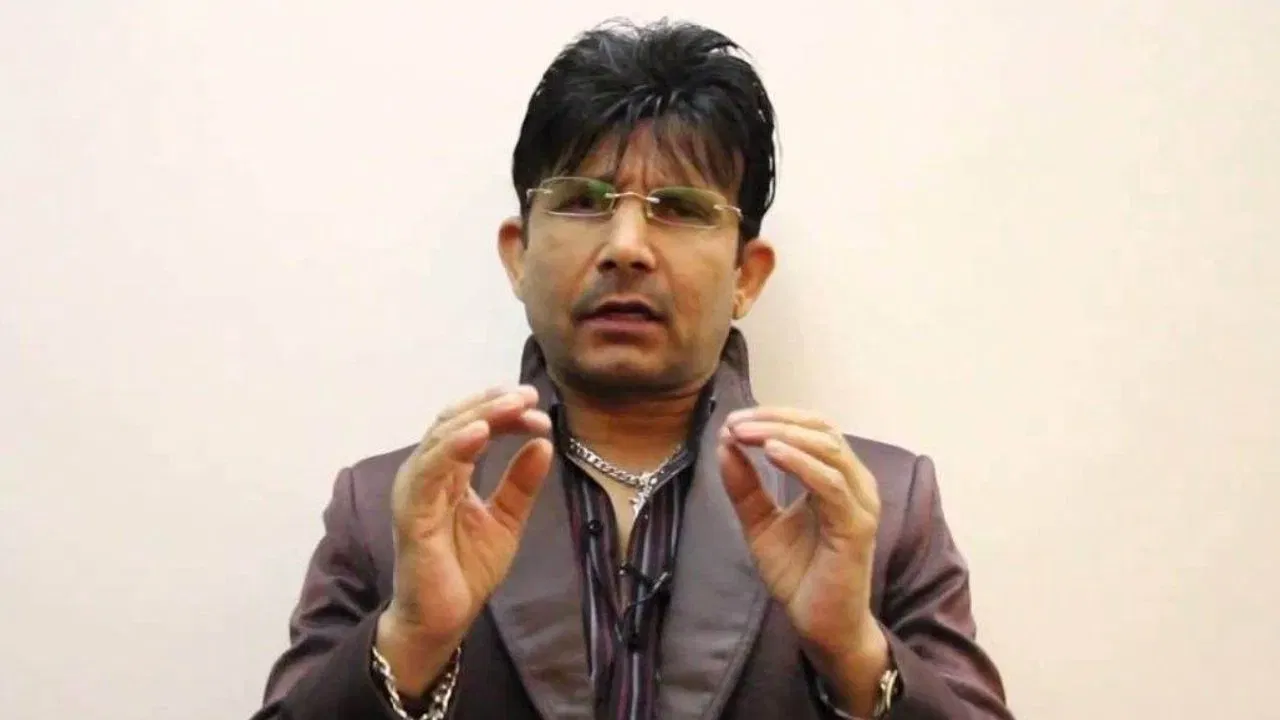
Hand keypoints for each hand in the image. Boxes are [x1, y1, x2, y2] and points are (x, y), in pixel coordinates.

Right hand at [378, 385, 552, 692]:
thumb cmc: (466, 570)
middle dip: (493, 404)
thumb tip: (543, 444)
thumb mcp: (506, 519)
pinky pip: (431, 470)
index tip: (536, 405)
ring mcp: (415, 489)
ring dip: (479, 416)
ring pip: (443, 437)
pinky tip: (481, 434)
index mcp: (448, 471)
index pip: (472, 426)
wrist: (444, 619)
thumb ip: (521, 483)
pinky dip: (454, 447)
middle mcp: (427, 472)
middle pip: (456, 422)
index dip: (502, 411)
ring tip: (512, 404)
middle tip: (528, 394)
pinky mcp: (411, 511)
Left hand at [719, 407, 887, 710]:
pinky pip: (831, 485)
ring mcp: (860, 503)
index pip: (812, 427)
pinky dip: (801, 464)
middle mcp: (855, 483)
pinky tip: (772, 455)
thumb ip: (745, 486)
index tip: (732, 419)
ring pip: (827, 450)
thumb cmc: (799, 574)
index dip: (774, 416)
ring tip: (746, 433)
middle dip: (775, 421)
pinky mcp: (857, 527)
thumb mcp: (760, 523)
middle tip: (735, 423)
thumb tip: (724, 443)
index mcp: (837, 476)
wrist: (821, 625)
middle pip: (821, 429)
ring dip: (783, 435)